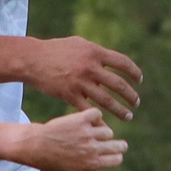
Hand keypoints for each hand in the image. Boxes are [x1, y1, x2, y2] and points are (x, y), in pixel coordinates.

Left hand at [9, 109, 125, 170]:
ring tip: (96, 132)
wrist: (35, 145)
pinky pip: (97, 114)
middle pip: (117, 145)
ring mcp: (88, 133)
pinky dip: (95, 116)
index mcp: (92, 163)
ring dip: (103, 132)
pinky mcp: (81, 120)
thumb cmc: (53, 162)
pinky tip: (89, 120)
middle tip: (115, 143)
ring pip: (108, 131)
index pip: (116, 159)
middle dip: (117, 145)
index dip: (116, 157)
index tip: (113, 154)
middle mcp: (92, 148)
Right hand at [21, 36, 142, 118]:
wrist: (32, 60)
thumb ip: (96, 53)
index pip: (123, 63)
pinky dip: (99, 119)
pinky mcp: (69, 95)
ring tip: (128, 116)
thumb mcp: (79, 44)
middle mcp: (90, 68)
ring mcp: (80, 83)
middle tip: (136, 103)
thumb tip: (112, 61)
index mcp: (95, 53)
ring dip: (120, 110)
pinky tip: (106, 125)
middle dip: (131, 96)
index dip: (134, 73)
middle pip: (118, 85)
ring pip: (107, 101)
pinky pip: (88, 110)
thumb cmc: (56, 50)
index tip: (139, 80)